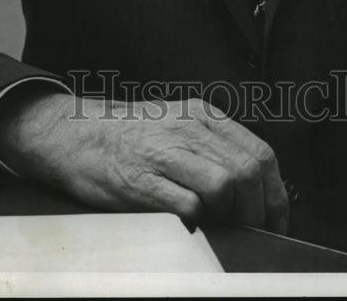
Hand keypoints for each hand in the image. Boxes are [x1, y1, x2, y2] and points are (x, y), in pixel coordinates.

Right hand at [0, 89, 288, 232]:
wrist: (71, 134)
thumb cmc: (126, 136)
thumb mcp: (176, 126)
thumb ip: (211, 148)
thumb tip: (251, 187)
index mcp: (201, 116)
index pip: (260, 153)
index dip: (275, 194)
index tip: (275, 219)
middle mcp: (187, 129)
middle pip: (246, 172)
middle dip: (257, 211)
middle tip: (250, 231)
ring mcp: (163, 152)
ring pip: (223, 185)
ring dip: (230, 216)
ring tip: (220, 227)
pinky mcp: (140, 179)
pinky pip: (186, 204)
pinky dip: (197, 221)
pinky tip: (189, 223)